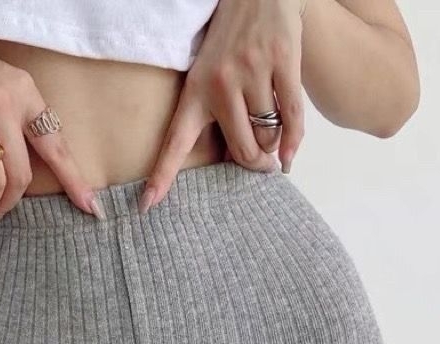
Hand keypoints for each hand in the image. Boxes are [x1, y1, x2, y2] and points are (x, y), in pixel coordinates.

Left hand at [139, 0, 306, 213]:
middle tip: (261, 167)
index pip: (175, 143)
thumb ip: (216, 116)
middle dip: (255, 164)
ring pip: (268, 135)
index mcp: (196, 91)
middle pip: (243, 150)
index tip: (145, 206)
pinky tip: (290, 156)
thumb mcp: (209, 74)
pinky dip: (294, 141)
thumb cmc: (230, 42)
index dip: (162, 177)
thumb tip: (236, 161)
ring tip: (272, 137)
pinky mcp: (283, 59)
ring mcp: (253, 71)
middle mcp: (221, 83)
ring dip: (274, 144)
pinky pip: (292, 116)